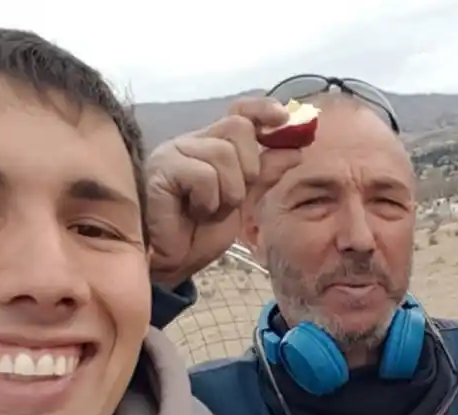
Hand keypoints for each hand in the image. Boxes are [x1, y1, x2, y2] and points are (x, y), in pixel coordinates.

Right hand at [145, 98, 301, 288]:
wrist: (171, 262)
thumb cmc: (198, 233)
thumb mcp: (243, 201)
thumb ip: (265, 174)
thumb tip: (296, 150)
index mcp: (211, 145)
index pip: (239, 112)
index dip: (263, 110)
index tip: (284, 117)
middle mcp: (192, 142)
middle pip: (238, 127)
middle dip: (249, 168)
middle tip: (234, 198)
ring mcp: (174, 153)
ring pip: (224, 154)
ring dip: (229, 192)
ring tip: (210, 211)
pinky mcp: (162, 170)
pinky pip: (204, 175)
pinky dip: (209, 200)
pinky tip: (194, 213)